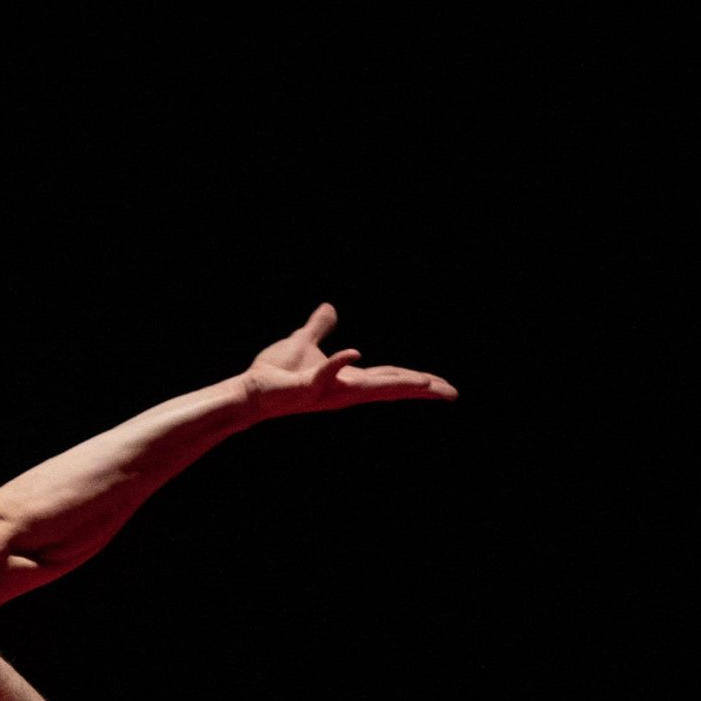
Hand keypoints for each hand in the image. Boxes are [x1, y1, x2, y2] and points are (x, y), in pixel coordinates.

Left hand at [240, 303, 458, 417]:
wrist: (249, 389)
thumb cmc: (276, 372)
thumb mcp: (303, 343)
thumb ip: (319, 327)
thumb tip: (329, 308)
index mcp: (349, 379)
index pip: (390, 378)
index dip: (418, 380)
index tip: (445, 387)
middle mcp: (344, 389)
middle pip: (390, 386)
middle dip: (421, 388)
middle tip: (451, 393)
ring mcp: (327, 390)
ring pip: (368, 387)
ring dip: (396, 383)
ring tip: (426, 382)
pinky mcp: (305, 388)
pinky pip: (324, 374)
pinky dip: (338, 363)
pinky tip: (355, 352)